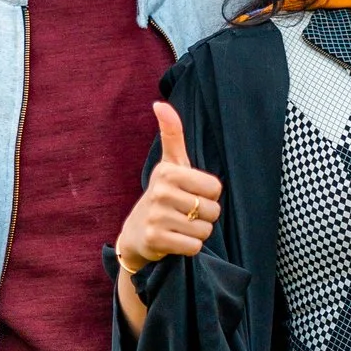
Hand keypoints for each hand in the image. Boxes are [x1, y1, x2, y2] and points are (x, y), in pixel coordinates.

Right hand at [114, 103, 221, 270]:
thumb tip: (159, 104)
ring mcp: (156, 217)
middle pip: (212, 210)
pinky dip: (190, 247)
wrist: (136, 233)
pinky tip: (176, 240)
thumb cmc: (162, 195)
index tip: (192, 195)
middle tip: (186, 214)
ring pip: (204, 230)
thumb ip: (171, 134)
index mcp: (169, 171)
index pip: (215, 187)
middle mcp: (160, 192)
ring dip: (197, 233)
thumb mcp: (169, 165)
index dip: (209, 195)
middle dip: (204, 216)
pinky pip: (193, 246)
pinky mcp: (155, 239)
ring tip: (180, 227)